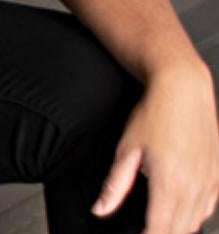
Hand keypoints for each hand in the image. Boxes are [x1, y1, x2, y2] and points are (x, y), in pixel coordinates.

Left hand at [92, 62, 218, 232]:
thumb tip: (100, 209)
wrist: (184, 89)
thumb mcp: (127, 148)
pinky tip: (180, 210)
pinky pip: (208, 208)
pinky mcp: (217, 176)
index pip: (159, 232)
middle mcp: (194, 188)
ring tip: (157, 223)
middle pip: (179, 232)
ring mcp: (210, 183)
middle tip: (141, 230)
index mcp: (170, 185)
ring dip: (176, 228)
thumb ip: (114, 184)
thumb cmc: (156, 113)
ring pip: (195, 223)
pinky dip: (193, 216)